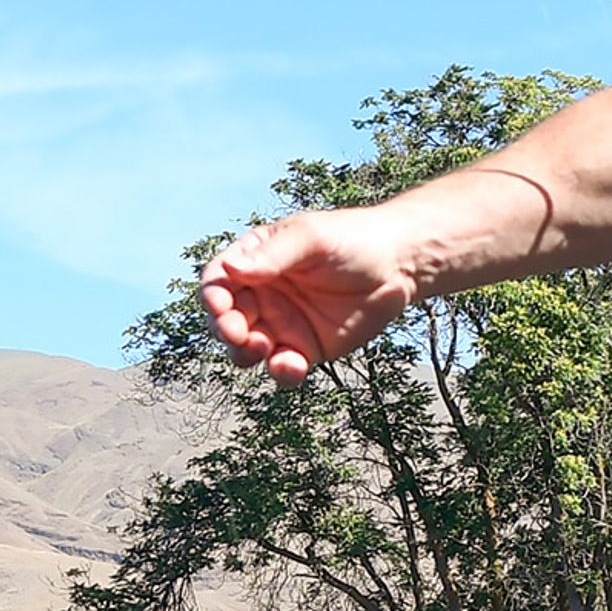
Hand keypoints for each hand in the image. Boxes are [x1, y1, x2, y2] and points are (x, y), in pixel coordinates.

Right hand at [201, 210, 422, 381]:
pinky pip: (282, 367)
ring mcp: (282, 324)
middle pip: (226, 318)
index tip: (219, 304)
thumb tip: (230, 269)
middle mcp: (263, 294)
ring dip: (244, 353)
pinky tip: (292, 365)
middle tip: (238, 332)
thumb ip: (272, 255)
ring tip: (261, 348)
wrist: (399, 265)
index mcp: (257, 260)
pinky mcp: (305, 349)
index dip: (212, 294)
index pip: (219, 279)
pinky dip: (281, 372)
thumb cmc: (353, 239)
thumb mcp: (311, 238)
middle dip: (225, 329)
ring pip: (246, 348)